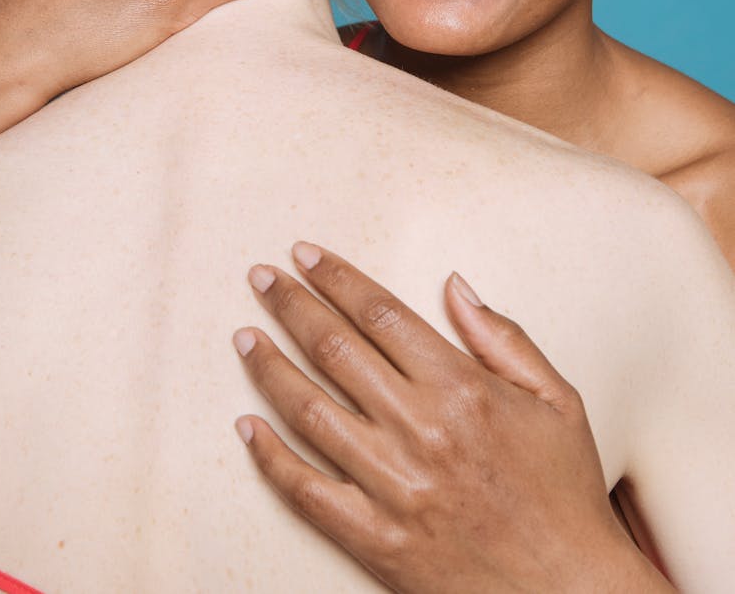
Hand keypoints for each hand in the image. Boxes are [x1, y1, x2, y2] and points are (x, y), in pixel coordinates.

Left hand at [233, 245, 673, 593]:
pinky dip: (270, 457)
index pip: (380, 313)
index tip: (306, 255)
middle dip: (291, 305)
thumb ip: (503, 337)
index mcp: (462, 389)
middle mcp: (420, 430)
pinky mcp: (375, 539)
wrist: (571, 592)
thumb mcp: (557, 400)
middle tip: (262, 277)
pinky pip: (306, 491)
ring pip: (310, 411)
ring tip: (245, 337)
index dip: (336, 278)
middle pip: (334, 349)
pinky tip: (247, 427)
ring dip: (269, 367)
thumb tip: (455, 285)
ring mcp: (393, 486)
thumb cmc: (565, 494)